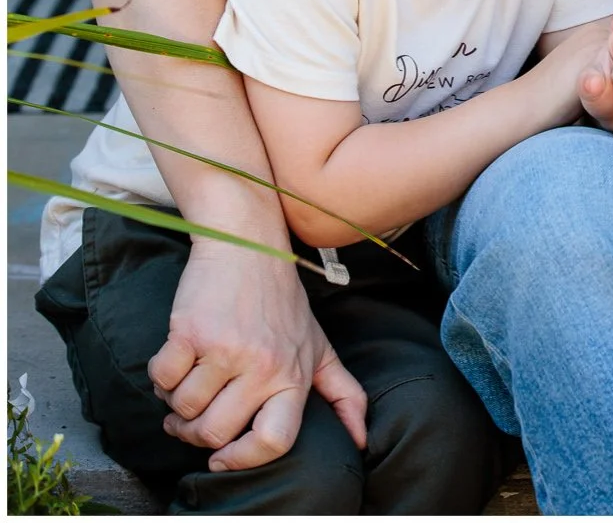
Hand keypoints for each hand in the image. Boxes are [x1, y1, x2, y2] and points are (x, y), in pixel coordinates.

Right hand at [149, 239, 366, 470]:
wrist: (248, 245)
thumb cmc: (281, 302)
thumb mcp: (320, 346)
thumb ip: (341, 394)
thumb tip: (359, 441)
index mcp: (295, 375)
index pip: (274, 441)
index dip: (242, 459)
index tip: (221, 458)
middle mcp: (265, 365)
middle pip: (214, 434)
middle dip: (194, 431)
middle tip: (193, 413)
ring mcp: (228, 349)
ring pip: (182, 409)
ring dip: (176, 399)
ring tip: (192, 375)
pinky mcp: (192, 333)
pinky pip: (161, 379)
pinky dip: (161, 373)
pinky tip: (179, 354)